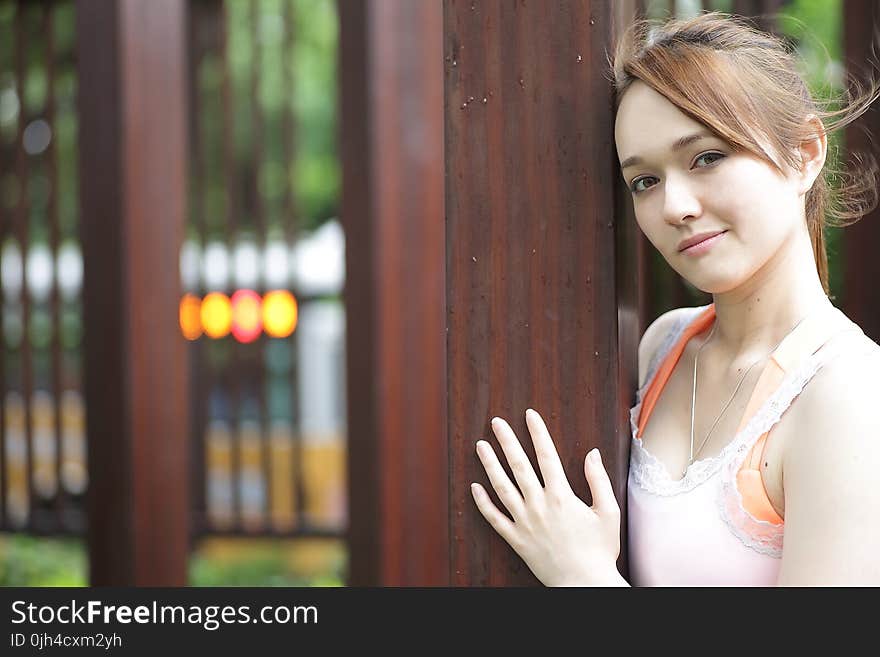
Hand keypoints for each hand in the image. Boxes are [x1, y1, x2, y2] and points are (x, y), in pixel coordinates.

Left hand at [470, 408, 623, 585]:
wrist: (584, 584)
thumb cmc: (600, 550)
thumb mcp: (608, 512)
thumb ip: (598, 480)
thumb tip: (592, 453)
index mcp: (562, 496)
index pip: (546, 455)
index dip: (537, 432)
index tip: (529, 414)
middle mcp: (539, 505)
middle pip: (519, 465)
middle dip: (507, 440)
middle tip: (496, 422)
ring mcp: (524, 522)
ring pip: (501, 487)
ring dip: (489, 464)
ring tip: (480, 445)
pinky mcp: (516, 540)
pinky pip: (494, 519)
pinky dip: (483, 503)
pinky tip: (474, 487)